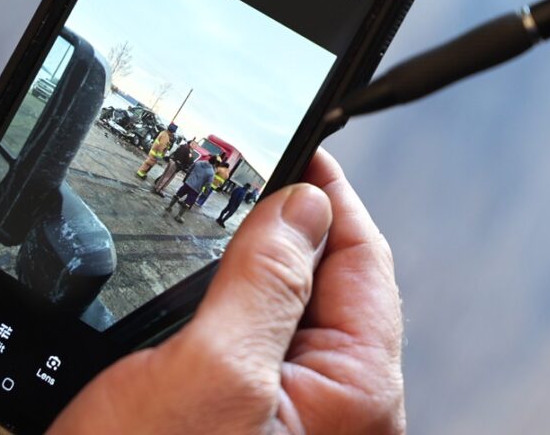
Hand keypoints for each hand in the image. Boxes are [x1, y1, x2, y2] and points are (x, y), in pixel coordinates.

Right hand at [48, 150, 404, 434]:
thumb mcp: (214, 374)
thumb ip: (267, 283)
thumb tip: (306, 200)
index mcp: (352, 392)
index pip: (362, 261)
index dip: (329, 195)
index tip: (297, 141)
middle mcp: (328, 405)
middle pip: (326, 278)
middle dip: (285, 223)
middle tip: (240, 174)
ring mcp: (281, 414)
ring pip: (277, 305)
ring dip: (246, 260)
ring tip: (210, 220)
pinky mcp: (233, 418)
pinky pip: (242, 339)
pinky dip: (218, 300)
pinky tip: (186, 285)